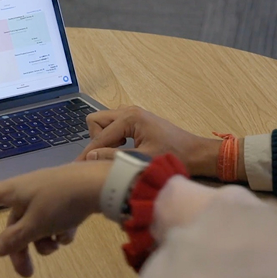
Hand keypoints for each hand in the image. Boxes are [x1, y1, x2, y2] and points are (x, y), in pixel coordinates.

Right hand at [0, 161, 112, 276]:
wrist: (100, 184)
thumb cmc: (60, 201)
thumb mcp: (35, 224)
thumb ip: (15, 238)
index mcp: (14, 191)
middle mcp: (27, 191)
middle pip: (15, 222)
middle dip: (21, 247)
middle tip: (26, 274)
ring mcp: (47, 193)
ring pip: (36, 223)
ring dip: (43, 239)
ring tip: (56, 245)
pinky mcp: (66, 197)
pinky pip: (54, 218)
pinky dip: (59, 228)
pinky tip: (70, 232)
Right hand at [76, 106, 219, 176]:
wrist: (197, 153)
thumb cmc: (174, 156)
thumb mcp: (142, 159)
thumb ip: (114, 157)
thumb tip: (90, 157)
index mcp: (130, 118)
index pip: (100, 135)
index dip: (89, 152)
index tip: (79, 166)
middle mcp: (129, 111)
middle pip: (96, 121)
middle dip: (96, 140)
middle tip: (104, 158)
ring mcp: (133, 114)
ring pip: (104, 122)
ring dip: (105, 138)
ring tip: (114, 156)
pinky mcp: (137, 120)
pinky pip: (115, 125)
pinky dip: (113, 137)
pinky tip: (122, 151)